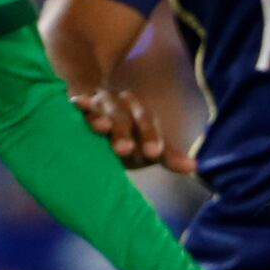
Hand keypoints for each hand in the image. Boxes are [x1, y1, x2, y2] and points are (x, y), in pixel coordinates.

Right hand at [72, 87, 194, 174]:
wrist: (96, 114)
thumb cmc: (124, 138)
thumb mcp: (144, 148)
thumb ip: (166, 156)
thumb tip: (193, 167)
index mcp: (140, 116)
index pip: (149, 125)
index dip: (151, 137)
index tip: (154, 153)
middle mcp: (122, 106)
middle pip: (126, 116)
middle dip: (125, 132)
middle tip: (124, 149)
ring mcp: (100, 102)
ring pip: (103, 108)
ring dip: (101, 117)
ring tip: (100, 127)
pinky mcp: (80, 103)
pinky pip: (79, 102)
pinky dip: (79, 104)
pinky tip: (76, 105)